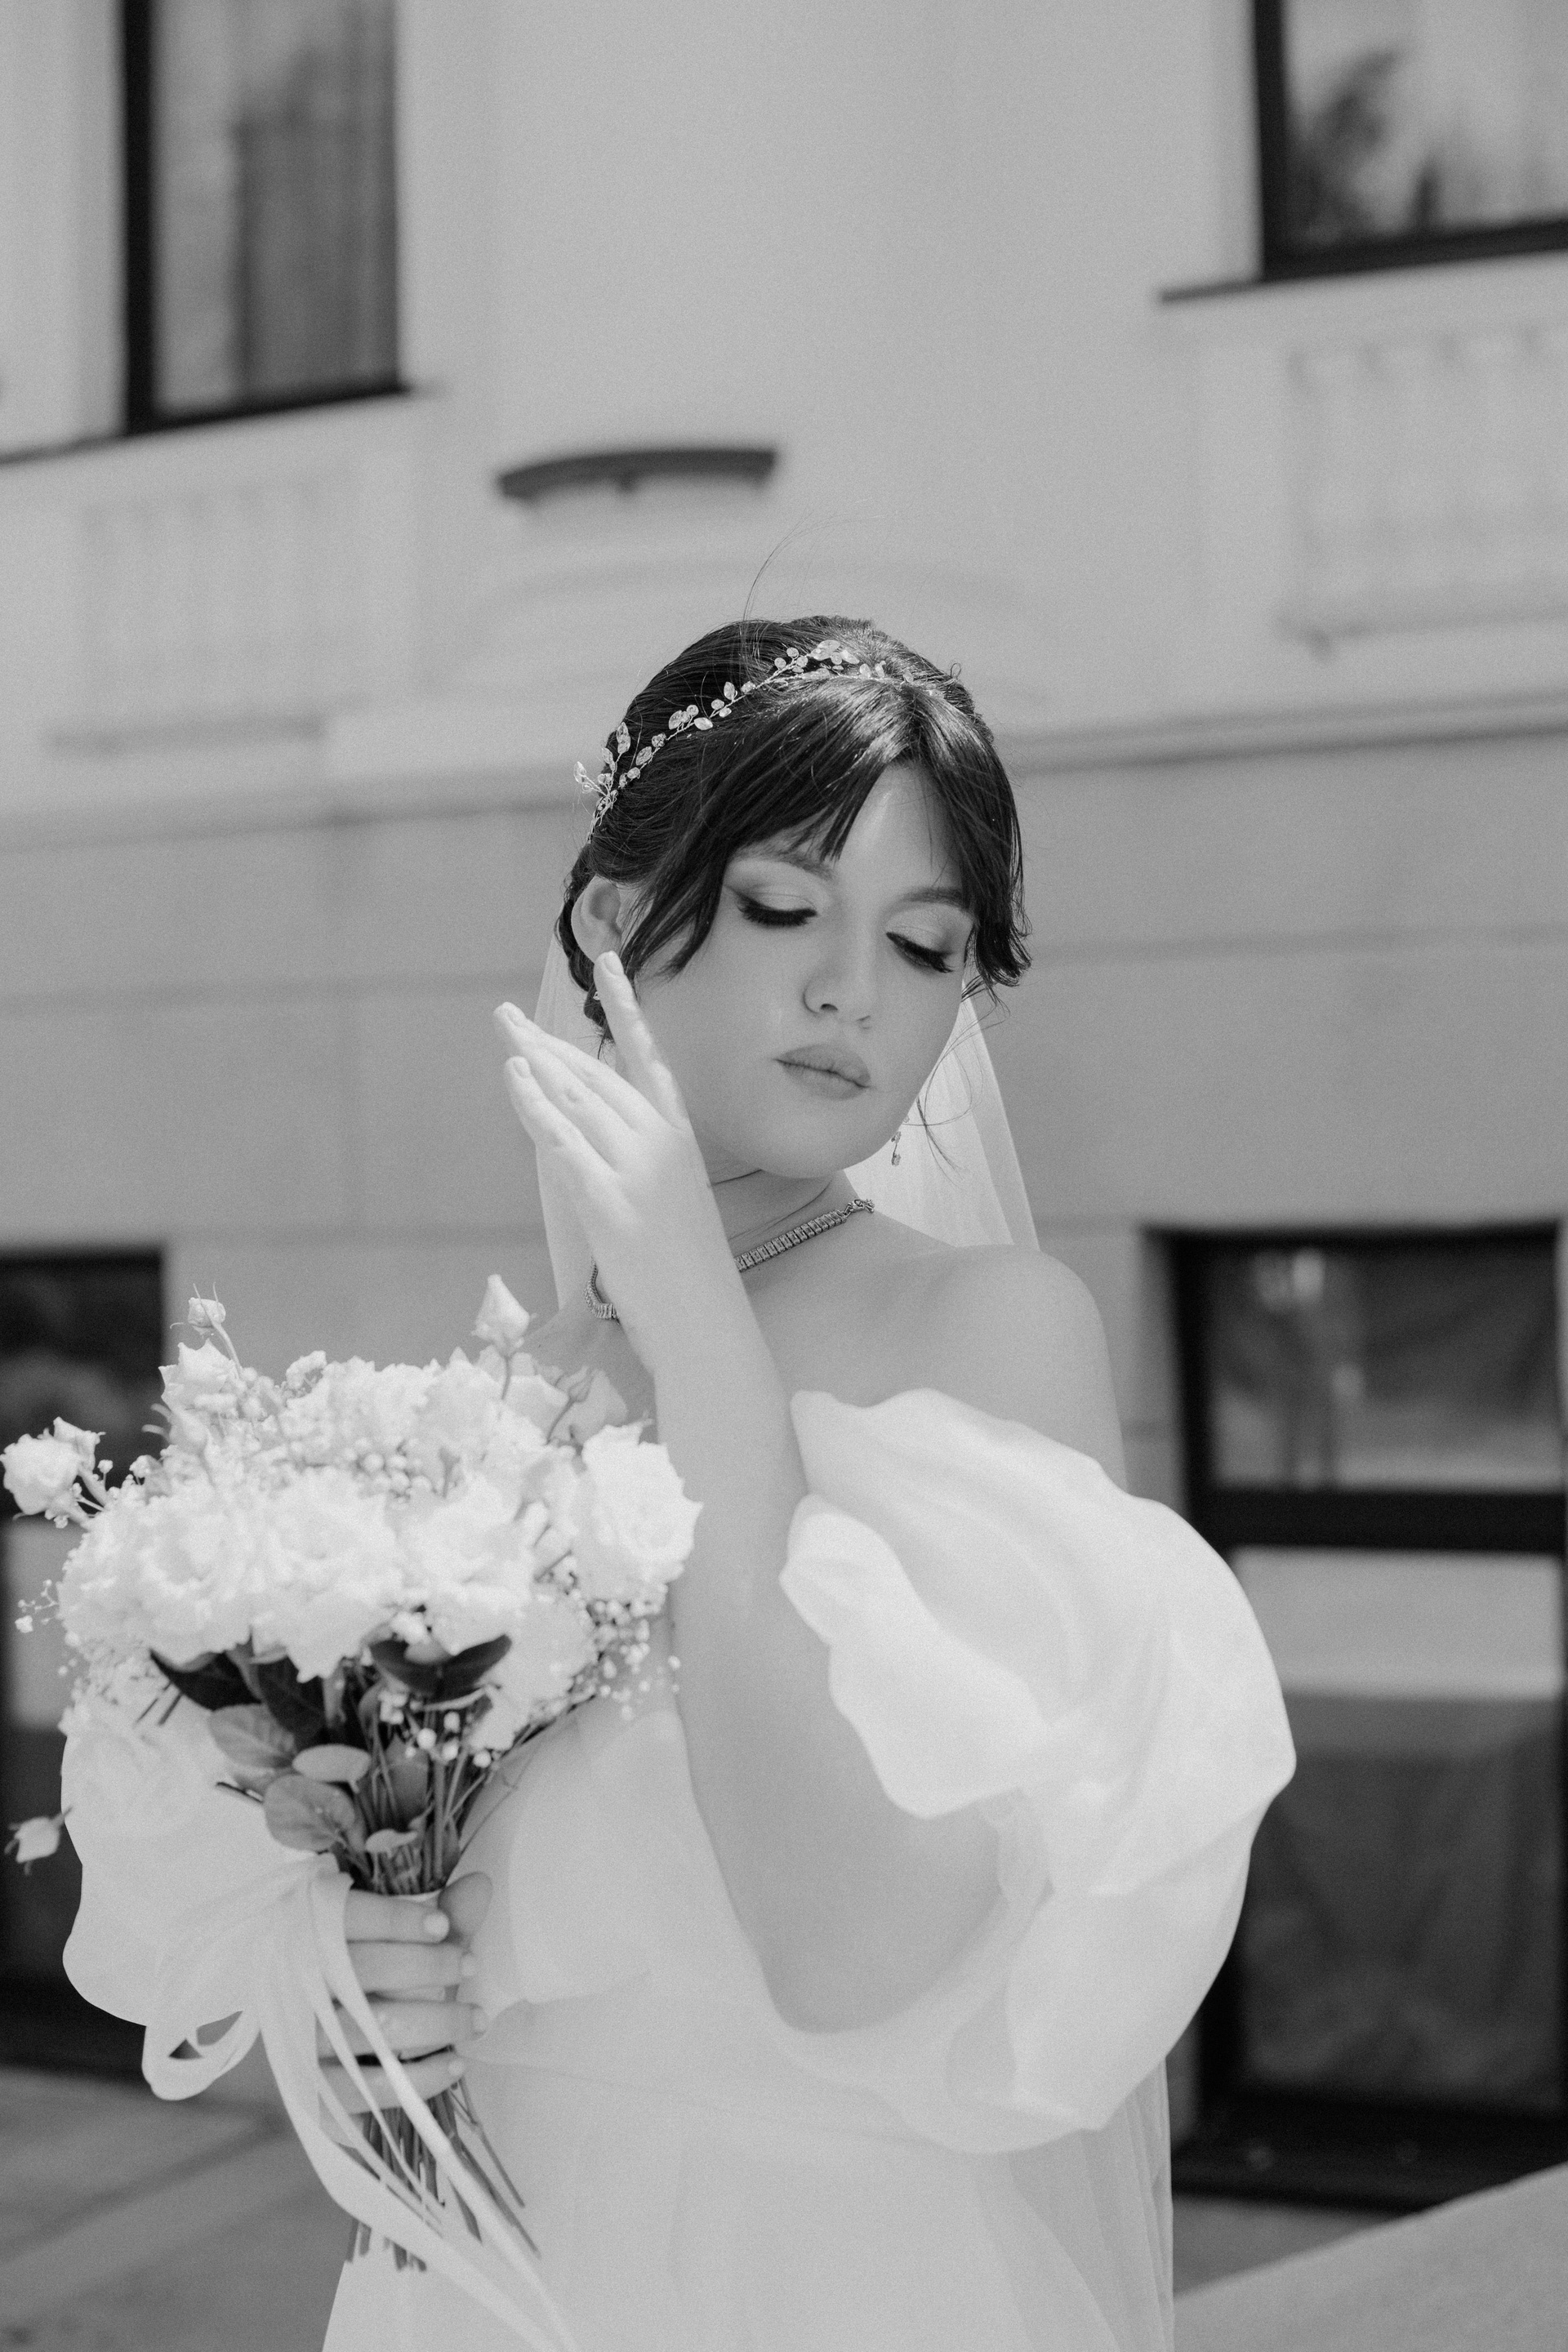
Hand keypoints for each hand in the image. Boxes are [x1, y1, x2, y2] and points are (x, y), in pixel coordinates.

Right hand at [322, 1871, 490, 2116]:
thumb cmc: (373, 1981)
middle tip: (469, 1965)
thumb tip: (480, 1885)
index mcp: (307, 1935)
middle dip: (426, 1966)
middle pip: (360, 1970)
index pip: (344, 1918)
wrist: (318, 2049)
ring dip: (436, 2023)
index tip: (442, 1926)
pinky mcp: (313, 2092)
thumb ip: (440, 1914)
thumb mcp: (401, 1945)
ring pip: (370, 2028)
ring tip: (477, 2018)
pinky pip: (368, 2089)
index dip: (394, 1920)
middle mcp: (296, 1985)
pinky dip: (419, 2078)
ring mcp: (302, 2041)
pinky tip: (455, 2063)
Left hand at [495, 954, 740, 1368]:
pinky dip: (534, 1103)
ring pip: (577, 1097)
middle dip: (548, 1041)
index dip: (625, 1006)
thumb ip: (636, 1169)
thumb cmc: (689, 1278)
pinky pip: (562, 1138)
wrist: (706, 1324)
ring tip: (503, 1030)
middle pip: (596, 1074)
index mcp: (682, 1139)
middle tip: (507, 1015)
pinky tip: (514, 1075)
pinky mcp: (608, 1199)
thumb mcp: (670, 1207)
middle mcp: (662, 1142)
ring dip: (534, 1059)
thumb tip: (589, 1147)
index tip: (607, 962)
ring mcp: (636, 1168)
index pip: (648, 1057)